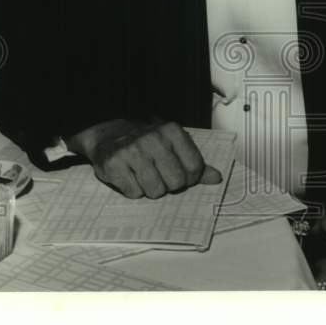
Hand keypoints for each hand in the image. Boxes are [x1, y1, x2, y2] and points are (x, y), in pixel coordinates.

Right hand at [65, 119, 221, 198]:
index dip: (189, 178)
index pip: (194, 168)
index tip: (179, 174)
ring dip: (150, 189)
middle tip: (159, 175)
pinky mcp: (113, 164)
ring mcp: (132, 150)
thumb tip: (217, 178)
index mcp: (172, 131)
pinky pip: (134, 193)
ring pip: (155, 190)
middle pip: (176, 182)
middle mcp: (153, 138)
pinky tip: (129, 176)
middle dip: (169, 185)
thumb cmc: (148, 145)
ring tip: (143, 175)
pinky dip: (133, 190)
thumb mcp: (173, 147)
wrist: (109, 136)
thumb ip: (195, 163)